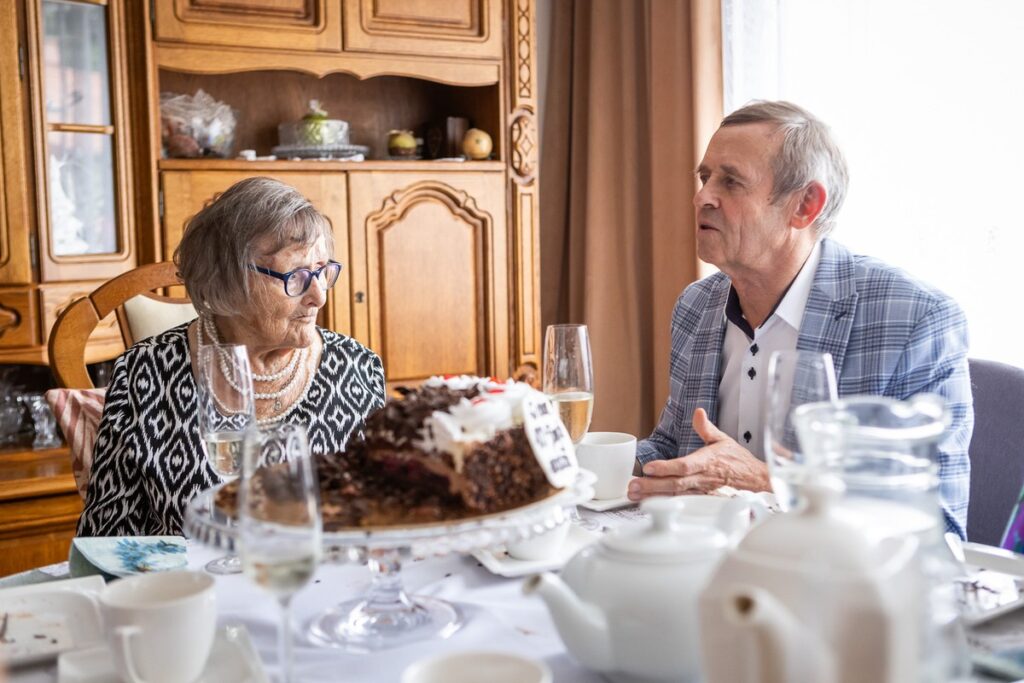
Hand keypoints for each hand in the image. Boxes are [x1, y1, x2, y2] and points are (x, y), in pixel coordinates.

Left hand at [627, 408, 770, 499]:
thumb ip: (706, 427)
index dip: (666, 468)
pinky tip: (649, 503)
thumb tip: (698, 412)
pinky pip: (681, 503)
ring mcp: (702, 492)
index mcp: (707, 461)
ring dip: (654, 496)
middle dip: (652, 486)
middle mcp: (703, 478)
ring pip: (676, 496)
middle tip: (633, 486)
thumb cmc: (736, 459)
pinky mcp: (701, 501)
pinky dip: (665, 504)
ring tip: (634, 495)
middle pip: (675, 484)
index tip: (649, 468)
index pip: (685, 465)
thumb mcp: (722, 439)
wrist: (754, 480)